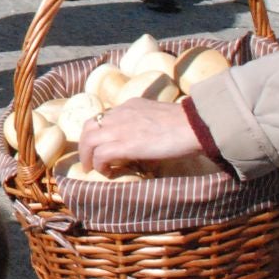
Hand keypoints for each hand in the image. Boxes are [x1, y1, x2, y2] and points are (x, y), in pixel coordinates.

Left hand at [77, 98, 205, 176]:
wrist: (194, 125)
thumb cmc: (184, 124)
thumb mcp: (157, 117)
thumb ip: (145, 123)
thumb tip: (143, 140)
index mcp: (129, 106)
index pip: (103, 117)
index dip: (97, 132)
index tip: (98, 145)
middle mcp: (120, 114)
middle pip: (89, 127)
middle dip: (85, 144)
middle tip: (88, 159)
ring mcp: (120, 128)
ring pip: (90, 141)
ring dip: (88, 156)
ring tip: (91, 169)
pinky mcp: (124, 144)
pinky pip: (101, 154)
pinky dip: (100, 164)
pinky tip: (106, 172)